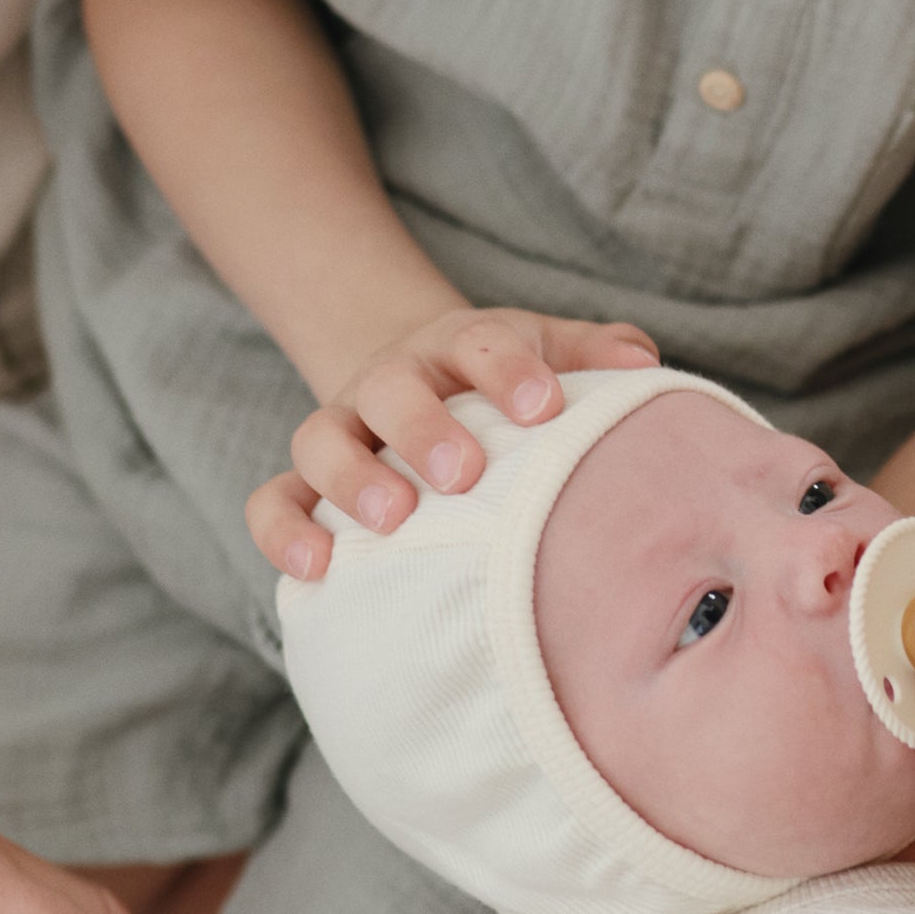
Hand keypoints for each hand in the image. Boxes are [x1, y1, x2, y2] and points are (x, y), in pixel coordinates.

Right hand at [249, 304, 661, 575]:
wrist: (421, 377)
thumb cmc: (505, 384)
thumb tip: (641, 364)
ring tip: (391, 520)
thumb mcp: (549, 354)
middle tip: (462, 473)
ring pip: (320, 441)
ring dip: (351, 479)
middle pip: (391, 390)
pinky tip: (315, 569)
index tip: (543, 407)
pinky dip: (283, 530)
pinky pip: (273, 499)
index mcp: (457, 349)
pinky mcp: (305, 481)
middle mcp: (391, 383)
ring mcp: (342, 430)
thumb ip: (593, 355)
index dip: (506, 371)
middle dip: (423, 427)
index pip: (477, 344)